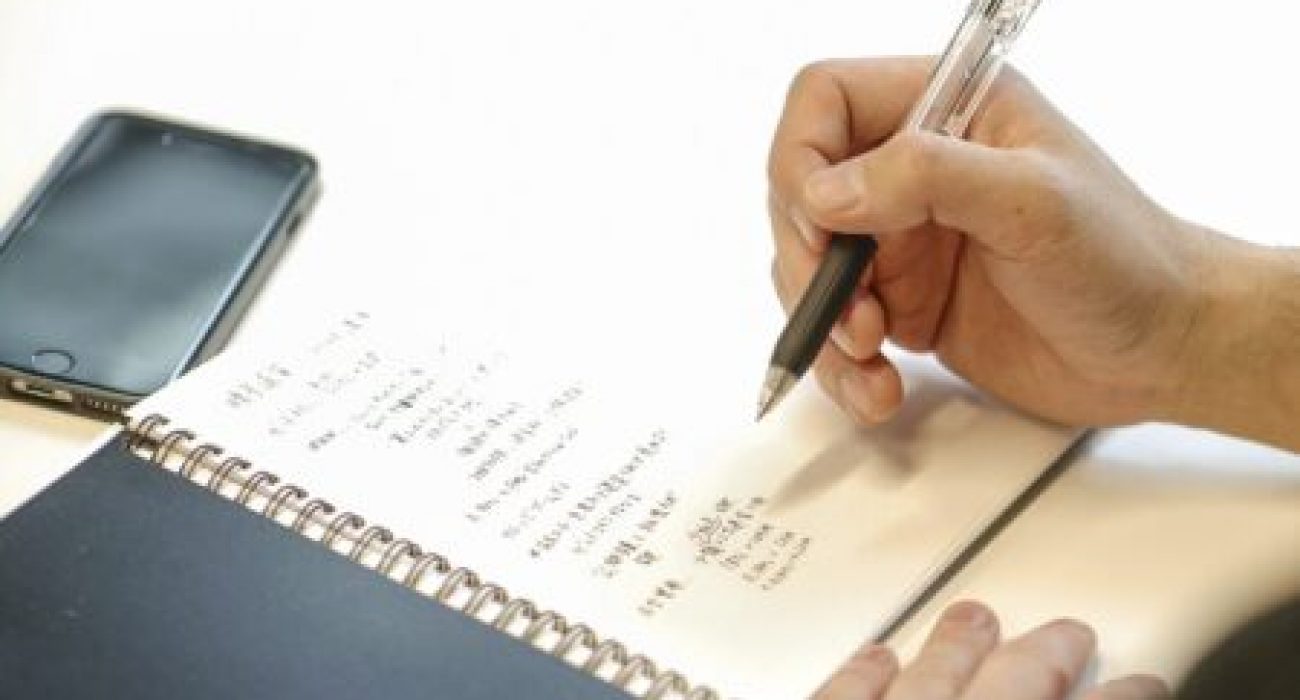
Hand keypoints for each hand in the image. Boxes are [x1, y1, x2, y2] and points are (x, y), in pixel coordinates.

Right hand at [767, 57, 1213, 427]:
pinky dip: (842, 365)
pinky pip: (838, 327)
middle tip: (849, 308)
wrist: (1163, 350)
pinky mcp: (905, 302)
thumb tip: (824, 191)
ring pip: (810, 268)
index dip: (801, 158)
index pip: (826, 101)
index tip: (821, 223)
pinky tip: (877, 386)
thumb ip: (926, 178)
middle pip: (800, 193)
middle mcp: (915, 168)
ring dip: (823, 323)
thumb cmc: (1127, 260)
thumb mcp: (1032, 202)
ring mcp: (905, 238)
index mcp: (946, 109)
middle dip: (810, 260)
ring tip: (867, 358)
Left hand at [814, 601, 1168, 699]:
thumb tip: (1087, 693)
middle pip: (1016, 681)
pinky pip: (841, 695)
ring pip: (929, 676)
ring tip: (976, 616)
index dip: (1125, 695)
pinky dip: (863, 674)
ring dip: (955, 644)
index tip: (1145, 682)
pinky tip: (876, 655)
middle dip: (1047, 652)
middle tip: (1070, 632)